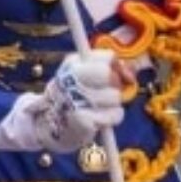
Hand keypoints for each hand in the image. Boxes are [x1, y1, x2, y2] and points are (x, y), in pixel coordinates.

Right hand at [8, 51, 129, 153]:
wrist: (49, 124)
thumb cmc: (72, 96)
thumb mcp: (82, 73)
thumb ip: (109, 67)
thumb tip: (132, 71)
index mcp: (72, 64)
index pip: (108, 57)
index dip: (115, 67)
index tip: (110, 75)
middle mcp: (71, 79)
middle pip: (112, 77)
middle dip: (114, 86)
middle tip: (103, 93)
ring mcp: (76, 100)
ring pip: (116, 97)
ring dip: (112, 104)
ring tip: (97, 108)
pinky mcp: (83, 121)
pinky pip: (115, 115)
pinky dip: (111, 118)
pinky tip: (98, 119)